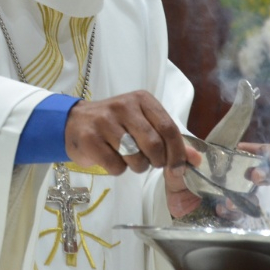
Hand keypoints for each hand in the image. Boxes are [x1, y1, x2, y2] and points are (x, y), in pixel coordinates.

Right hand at [64, 91, 192, 176]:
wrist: (73, 123)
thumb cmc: (115, 124)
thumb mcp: (143, 124)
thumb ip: (170, 141)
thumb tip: (196, 160)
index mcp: (141, 99)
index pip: (168, 128)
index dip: (177, 153)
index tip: (177, 168)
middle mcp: (123, 106)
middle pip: (153, 144)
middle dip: (156, 162)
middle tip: (150, 162)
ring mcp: (104, 121)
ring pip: (135, 157)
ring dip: (137, 167)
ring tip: (129, 159)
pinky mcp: (89, 138)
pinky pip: (115, 165)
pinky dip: (118, 169)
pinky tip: (111, 159)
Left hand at [166, 142, 269, 219]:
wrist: (172, 205)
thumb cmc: (181, 179)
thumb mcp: (177, 164)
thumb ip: (181, 156)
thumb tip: (192, 154)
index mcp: (231, 159)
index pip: (259, 152)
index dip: (268, 152)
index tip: (268, 153)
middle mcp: (240, 178)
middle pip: (268, 175)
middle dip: (267, 174)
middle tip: (256, 176)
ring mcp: (238, 197)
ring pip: (254, 198)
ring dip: (246, 199)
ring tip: (229, 201)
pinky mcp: (231, 215)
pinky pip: (239, 216)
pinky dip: (231, 213)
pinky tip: (219, 210)